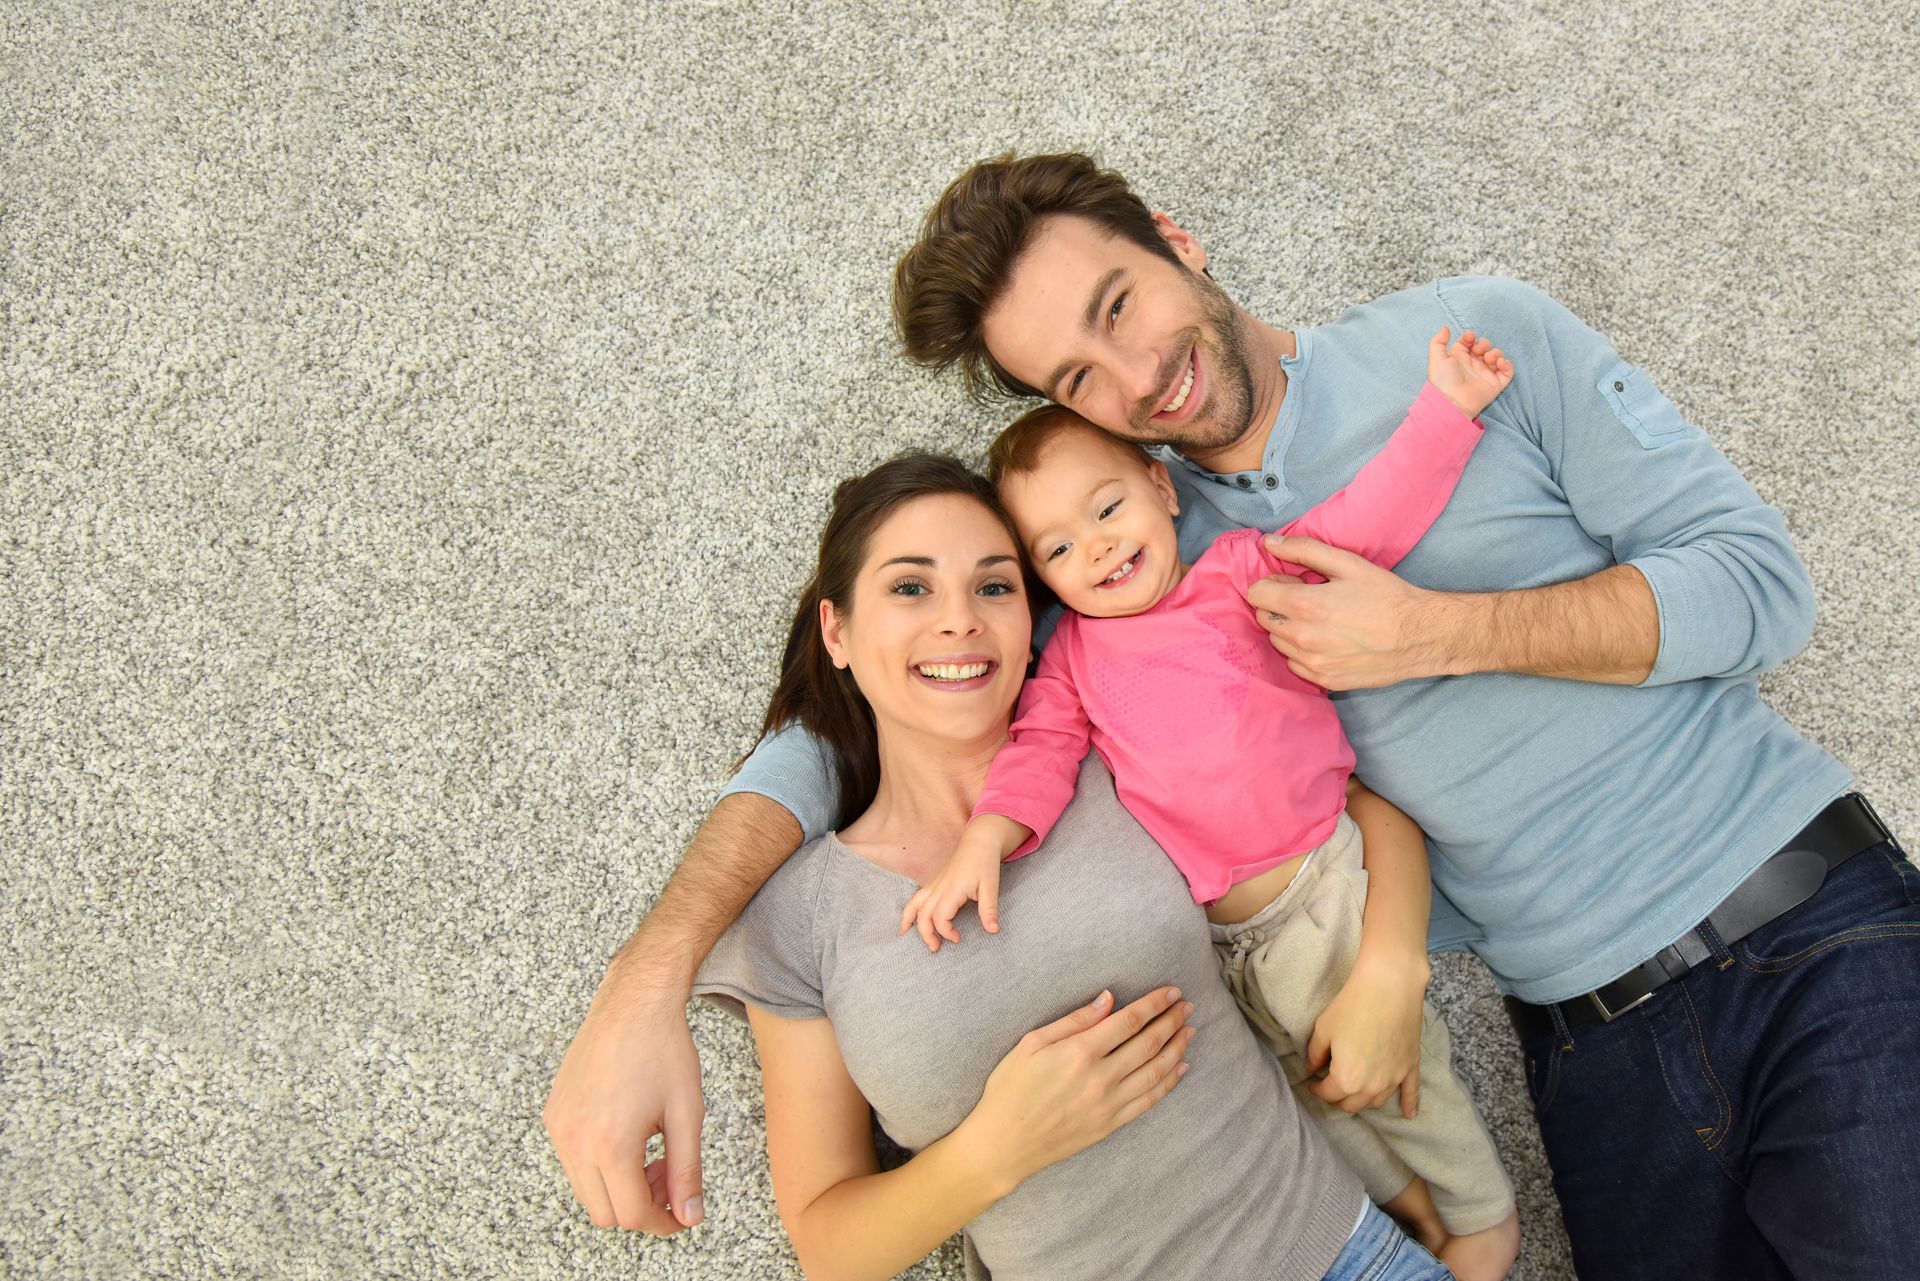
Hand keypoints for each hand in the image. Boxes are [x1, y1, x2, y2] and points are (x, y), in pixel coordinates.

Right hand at [544, 969, 706, 1232]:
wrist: (633, 1001)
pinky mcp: (554, 1113)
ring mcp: (559, 1127)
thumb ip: (687, 1172)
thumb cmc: (664, 1050)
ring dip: (620, 1188)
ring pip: (587, 1190)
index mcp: (610, 1145)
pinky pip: (573, 1162)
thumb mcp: (686, 1114)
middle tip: (670, 1177)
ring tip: (653, 1153)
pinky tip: (629, 1135)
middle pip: (605, 1212)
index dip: (663, 1222)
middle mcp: (575, 1141)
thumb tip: (689, 1216)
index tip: (683, 1213)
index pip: (633, 1215)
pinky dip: (600, 1165)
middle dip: (641, 1207)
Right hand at [900, 836, 1005, 951]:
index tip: (958, 938)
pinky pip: (917, 897)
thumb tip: (993, 931)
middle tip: (935, 948)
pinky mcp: (935, 882)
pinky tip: (908, 919)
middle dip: (925, 933)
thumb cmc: (985, 863)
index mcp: (952, 889)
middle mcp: (939, 887)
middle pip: (923, 914)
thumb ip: (989, 910)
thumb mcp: (991, 887)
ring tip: (905, 935)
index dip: (946, 931)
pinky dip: (910, 909)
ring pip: (915, 904)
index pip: (940, 917)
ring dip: (910, 920)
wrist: (979, 842)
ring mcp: (935, 884)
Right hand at [959, 987, 1195, 1190]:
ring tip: (1189, 1031)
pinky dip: (1169, 1082)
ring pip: (1156, 1071)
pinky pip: (1149, 1100)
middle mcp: (1101, 1077)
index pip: (1130, 1021)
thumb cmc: (1010, 1089)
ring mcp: (1109, 1104)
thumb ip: (1074, 1021)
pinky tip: (1180, 1068)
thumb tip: (1108, 999)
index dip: (1155, 1004)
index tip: (1172, 992)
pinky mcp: (1111, 1124)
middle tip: (1187, 1006)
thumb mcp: (1031, 1044)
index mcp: (1080, 1052)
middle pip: (1149, 1043)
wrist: (1004, 1144)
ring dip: (1177, 1048)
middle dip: (1172, 1021)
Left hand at [1247, 536, 1458, 688]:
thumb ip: (1304, 550)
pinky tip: (1328, 641)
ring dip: (1290, 629)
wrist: (1420, 636)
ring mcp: (1312, 663)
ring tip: (1321, 621)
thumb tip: (1268, 543)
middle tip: (1311, 599)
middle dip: (1279, 605)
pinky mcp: (1324, 680)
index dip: (1273, 583)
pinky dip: (1303, 652)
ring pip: (1277, 642)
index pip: (1256, 594)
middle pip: (1264, 618)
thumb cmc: (1386, 596)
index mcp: (1304, 605)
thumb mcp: (1348, 563)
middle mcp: (1302, 637)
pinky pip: (1294, 664)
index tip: (1294, 582)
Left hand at [1302, 955, 1427, 1117]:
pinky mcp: (1410, 1066)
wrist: (1390, 986)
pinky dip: (1410, 1105)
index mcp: (1347, 1079)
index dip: (1317, 1089)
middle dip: (1338, 1098)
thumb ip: (1315, 1054)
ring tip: (1355, 1094)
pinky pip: (1411, 1093)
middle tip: (1331, 1087)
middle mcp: (1372, 1086)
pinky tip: (1409, 1114)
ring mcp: (1395, 1078)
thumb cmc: (1353, 1005)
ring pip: (1377, 1102)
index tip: (1312, 1083)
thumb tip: (1311, 1068)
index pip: (1328, 1094)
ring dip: (1364, 1101)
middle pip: (1352, 1104)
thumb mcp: (1324, 1029)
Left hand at [1425, 326, 1512, 418]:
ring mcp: (1485, 374)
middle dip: (1484, 344)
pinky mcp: (1495, 384)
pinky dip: (1507, 364)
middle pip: (1484, 347)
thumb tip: (1445, 328)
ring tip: (1489, 358)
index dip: (1470, 337)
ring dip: (1496, 352)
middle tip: (1479, 350)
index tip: (1469, 337)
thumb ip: (1438, 341)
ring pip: (1496, 356)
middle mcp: (1473, 364)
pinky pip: (1507, 372)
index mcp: (1459, 358)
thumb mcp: (1436, 358)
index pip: (1468, 342)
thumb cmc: (1443, 381)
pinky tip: (1500, 363)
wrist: (1452, 402)